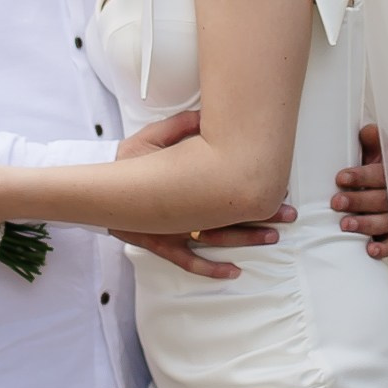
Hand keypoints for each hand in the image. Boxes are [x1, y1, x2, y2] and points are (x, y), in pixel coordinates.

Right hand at [116, 110, 289, 277]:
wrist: (98, 187)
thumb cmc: (128, 161)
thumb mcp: (151, 137)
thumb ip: (179, 126)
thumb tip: (205, 114)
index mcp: (184, 183)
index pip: (226, 186)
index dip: (253, 188)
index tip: (280, 186)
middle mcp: (181, 211)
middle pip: (228, 214)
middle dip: (262, 215)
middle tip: (290, 215)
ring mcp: (172, 231)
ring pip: (215, 240)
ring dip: (246, 239)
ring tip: (273, 238)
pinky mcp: (161, 244)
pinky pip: (188, 262)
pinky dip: (211, 269)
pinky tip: (234, 273)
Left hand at [332, 121, 387, 261]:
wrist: (385, 184)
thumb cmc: (374, 166)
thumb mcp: (375, 148)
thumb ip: (372, 137)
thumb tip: (366, 131)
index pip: (382, 173)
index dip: (362, 176)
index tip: (340, 177)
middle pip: (383, 199)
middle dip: (358, 201)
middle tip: (335, 202)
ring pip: (387, 222)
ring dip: (366, 224)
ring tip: (345, 225)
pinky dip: (383, 248)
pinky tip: (369, 250)